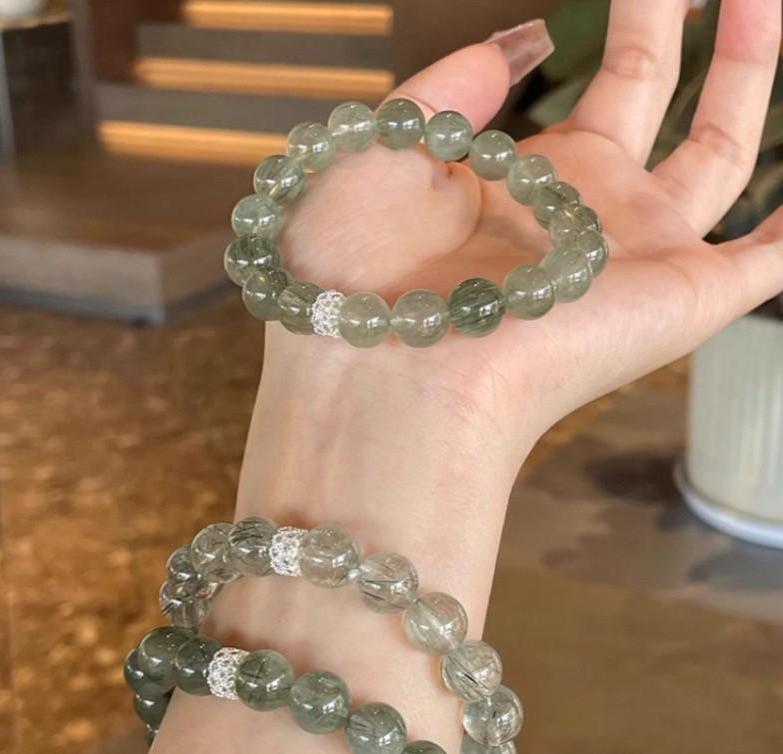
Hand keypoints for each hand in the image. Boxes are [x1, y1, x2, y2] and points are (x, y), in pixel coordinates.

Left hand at [272, 0, 781, 436]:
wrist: (387, 371)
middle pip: (658, 96)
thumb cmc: (361, 269)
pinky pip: (771, 259)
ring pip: (724, 151)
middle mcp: (584, 213)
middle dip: (686, 23)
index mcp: (523, 181)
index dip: (633, 22)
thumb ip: (452, 85)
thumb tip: (525, 40)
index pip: (601, 86)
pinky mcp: (684, 299)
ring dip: (751, 71)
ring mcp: (638, 254)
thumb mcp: (385, 146)